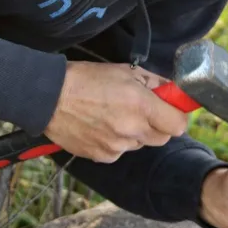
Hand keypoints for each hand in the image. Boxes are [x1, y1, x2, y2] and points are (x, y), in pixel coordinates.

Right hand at [44, 61, 188, 162]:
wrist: (49, 97)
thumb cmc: (86, 79)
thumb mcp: (124, 71)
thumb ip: (154, 82)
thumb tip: (172, 91)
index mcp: (141, 105)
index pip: (179, 124)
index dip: (176, 116)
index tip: (170, 109)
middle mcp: (132, 129)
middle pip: (163, 137)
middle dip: (159, 125)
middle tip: (143, 110)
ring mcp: (117, 146)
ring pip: (140, 144)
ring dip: (135, 133)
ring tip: (114, 116)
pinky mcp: (103, 156)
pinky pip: (120, 152)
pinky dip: (116, 142)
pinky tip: (101, 126)